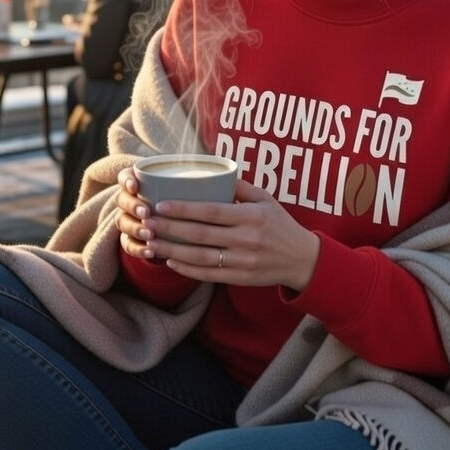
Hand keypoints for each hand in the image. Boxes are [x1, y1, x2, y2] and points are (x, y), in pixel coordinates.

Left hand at [116, 175, 320, 291]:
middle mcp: (247, 239)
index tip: (161, 204)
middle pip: (201, 235)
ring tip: (151, 242)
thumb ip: (241, 187)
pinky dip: (187, 269)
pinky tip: (170, 261)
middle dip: (170, 229)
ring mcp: (243, 261)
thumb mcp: (267, 199)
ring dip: (172, 250)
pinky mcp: (241, 277)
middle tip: (147, 223)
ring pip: (201, 257)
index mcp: (252, 216)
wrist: (302, 259)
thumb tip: (214, 172)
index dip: (184, 209)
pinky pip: (209, 275)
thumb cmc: (281, 224)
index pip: (211, 211)